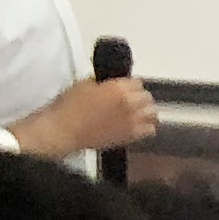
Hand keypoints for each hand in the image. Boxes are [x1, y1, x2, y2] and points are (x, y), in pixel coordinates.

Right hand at [13, 72, 156, 156]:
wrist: (65, 130)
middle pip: (147, 97)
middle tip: (132, 100)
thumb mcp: (84, 84)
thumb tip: (110, 85)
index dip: (130, 85)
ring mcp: (133, 120)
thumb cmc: (69, 105)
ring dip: (147, 111)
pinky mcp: (131, 136)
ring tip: (139, 113)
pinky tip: (139, 126)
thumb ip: (103, 84)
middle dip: (140, 97)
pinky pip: (150, 130)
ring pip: (152, 113)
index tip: (125, 88)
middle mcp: (130, 103)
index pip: (137, 82)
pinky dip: (147, 126)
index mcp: (119, 88)